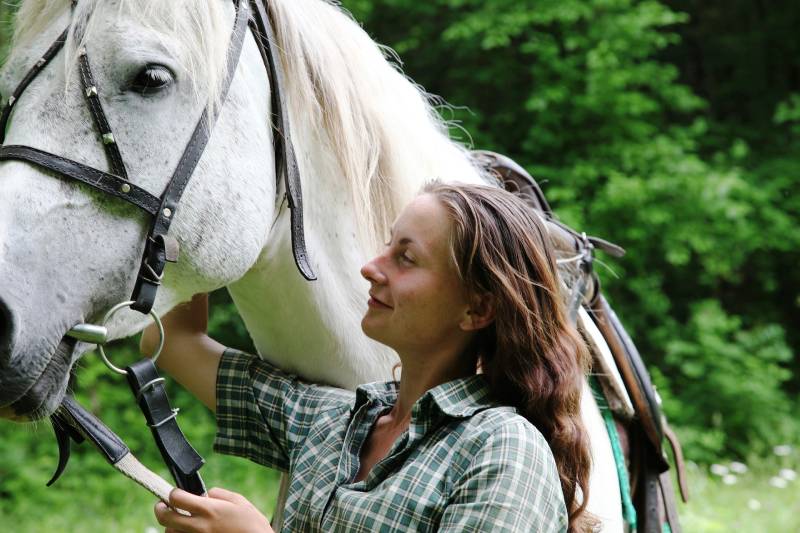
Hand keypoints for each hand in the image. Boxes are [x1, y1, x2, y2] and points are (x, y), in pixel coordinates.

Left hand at [154, 487, 273, 532]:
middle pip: (165, 517)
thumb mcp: (240, 501)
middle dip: (160, 508)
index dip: (173, 493)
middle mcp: (199, 527)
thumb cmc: (252, 524)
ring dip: (171, 525)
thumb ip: (220, 494)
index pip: (177, 498)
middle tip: (162, 505)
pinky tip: (188, 530)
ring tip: (179, 520)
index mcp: (209, 510)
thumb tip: (207, 493)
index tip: (176, 493)